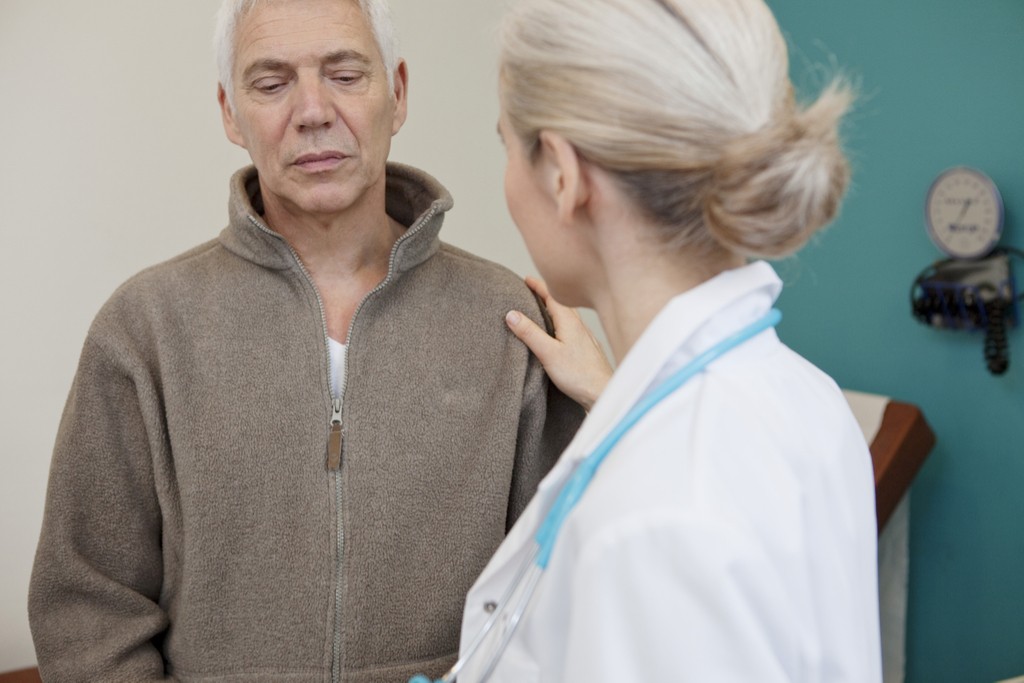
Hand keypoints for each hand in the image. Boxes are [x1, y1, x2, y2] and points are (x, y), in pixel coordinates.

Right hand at [506, 277, 612, 410]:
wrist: (603, 392)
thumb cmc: (579, 375)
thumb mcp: (548, 353)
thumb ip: (529, 333)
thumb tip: (511, 314)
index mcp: (569, 321)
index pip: (552, 295)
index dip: (538, 286)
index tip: (525, 279)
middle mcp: (579, 325)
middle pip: (560, 303)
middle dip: (545, 294)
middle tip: (530, 290)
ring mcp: (584, 336)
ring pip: (567, 315)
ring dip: (553, 308)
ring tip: (541, 309)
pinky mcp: (587, 348)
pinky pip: (571, 327)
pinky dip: (561, 322)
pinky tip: (558, 332)